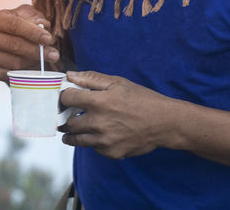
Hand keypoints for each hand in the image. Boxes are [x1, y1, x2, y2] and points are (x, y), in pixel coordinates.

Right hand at [0, 4, 59, 81]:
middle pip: (14, 45)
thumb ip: (35, 18)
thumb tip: (42, 26)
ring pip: (14, 62)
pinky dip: (23, 74)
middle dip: (37, 51)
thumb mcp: (27, 17)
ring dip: (32, 63)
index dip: (33, 32)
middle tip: (54, 55)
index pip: (14, 25)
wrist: (2, 46)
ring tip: (44, 62)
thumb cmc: (18, 28)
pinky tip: (32, 70)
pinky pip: (8, 75)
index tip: (49, 39)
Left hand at [58, 71, 179, 158]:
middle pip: (68, 123)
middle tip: (64, 117)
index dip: (64, 96)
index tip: (65, 98)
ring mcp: (104, 140)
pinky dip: (93, 142)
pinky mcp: (111, 152)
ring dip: (71, 135)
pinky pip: (94, 148)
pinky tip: (99, 135)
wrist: (165, 123)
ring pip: (76, 140)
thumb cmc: (143, 100)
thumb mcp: (118, 83)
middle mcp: (98, 123)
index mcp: (99, 102)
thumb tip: (70, 75)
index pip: (67, 98)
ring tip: (70, 131)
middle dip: (64, 119)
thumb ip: (91, 79)